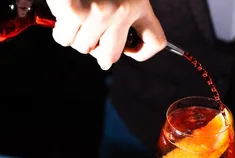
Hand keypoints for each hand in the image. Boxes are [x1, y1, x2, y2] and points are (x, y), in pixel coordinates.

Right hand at [46, 0, 166, 69]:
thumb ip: (123, 12)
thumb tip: (105, 55)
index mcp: (139, 3)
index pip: (155, 42)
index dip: (141, 52)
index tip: (129, 49)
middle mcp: (123, 10)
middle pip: (111, 56)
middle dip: (98, 51)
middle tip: (91, 38)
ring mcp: (99, 12)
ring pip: (84, 47)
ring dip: (75, 37)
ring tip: (75, 18)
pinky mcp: (75, 9)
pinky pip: (64, 37)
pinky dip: (60, 28)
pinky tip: (64, 13)